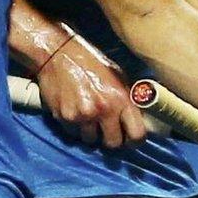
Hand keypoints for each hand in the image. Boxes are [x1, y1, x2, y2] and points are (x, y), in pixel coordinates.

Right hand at [34, 30, 148, 148]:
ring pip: (91, 140)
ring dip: (91, 133)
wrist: (59, 53)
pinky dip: (75, 127)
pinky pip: (73, 133)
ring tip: (89, 116)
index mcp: (121, 98)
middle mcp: (103, 110)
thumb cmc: (90, 61)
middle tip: (109, 131)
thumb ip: (127, 98)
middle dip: (112, 139)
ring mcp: (82, 116)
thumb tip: (138, 118)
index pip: (137, 134)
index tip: (131, 140)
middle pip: (113, 144)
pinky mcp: (64, 117)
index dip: (135, 141)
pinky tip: (75, 111)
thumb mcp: (117, 75)